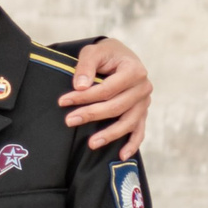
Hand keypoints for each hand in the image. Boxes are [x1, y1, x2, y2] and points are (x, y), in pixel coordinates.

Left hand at [60, 36, 150, 157]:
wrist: (120, 56)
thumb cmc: (106, 54)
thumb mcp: (93, 52)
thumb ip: (86, 66)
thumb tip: (80, 86)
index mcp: (134, 70)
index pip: (108, 88)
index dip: (85, 97)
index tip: (63, 101)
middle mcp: (143, 88)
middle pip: (117, 107)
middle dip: (91, 115)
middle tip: (69, 121)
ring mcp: (144, 102)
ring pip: (128, 122)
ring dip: (110, 134)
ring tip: (91, 143)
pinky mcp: (142, 113)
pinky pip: (140, 131)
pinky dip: (132, 144)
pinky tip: (121, 155)